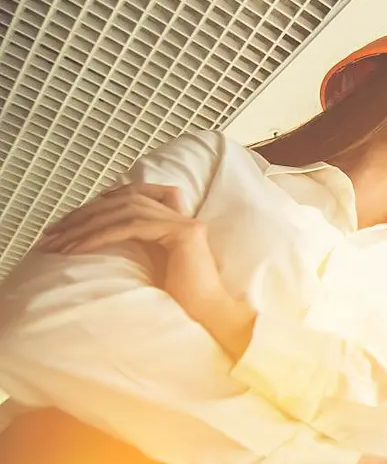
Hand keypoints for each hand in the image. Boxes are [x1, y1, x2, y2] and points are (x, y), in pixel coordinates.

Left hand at [37, 184, 255, 357]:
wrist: (206, 319)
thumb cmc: (178, 304)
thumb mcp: (148, 269)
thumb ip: (133, 249)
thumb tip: (92, 241)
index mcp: (175, 221)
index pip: (133, 196)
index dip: (97, 204)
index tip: (66, 223)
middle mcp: (182, 216)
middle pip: (125, 200)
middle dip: (83, 214)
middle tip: (51, 234)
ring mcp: (185, 223)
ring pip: (125, 209)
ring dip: (85, 224)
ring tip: (57, 244)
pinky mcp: (183, 233)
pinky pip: (131, 227)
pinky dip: (98, 236)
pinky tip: (76, 249)